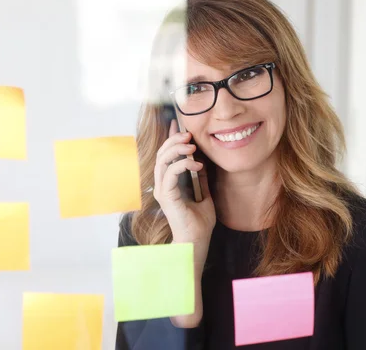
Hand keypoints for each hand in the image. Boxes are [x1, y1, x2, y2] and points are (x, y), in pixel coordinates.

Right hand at [153, 120, 215, 327]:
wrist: (197, 241)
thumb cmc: (200, 223)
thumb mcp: (205, 194)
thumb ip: (201, 179)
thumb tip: (202, 161)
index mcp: (169, 184)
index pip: (166, 156)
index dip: (169, 138)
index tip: (176, 124)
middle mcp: (162, 185)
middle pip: (161, 154)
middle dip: (173, 140)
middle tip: (188, 133)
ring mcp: (162, 190)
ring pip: (162, 161)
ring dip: (176, 149)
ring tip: (191, 144)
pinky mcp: (166, 196)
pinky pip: (170, 173)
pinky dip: (182, 164)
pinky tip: (196, 163)